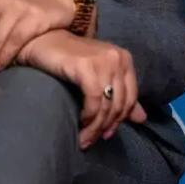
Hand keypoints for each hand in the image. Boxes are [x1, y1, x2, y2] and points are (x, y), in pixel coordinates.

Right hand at [16, 30, 145, 148]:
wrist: (42, 42)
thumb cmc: (69, 60)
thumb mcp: (99, 76)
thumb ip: (120, 95)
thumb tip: (142, 119)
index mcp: (124, 59)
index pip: (130, 98)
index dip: (119, 120)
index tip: (106, 134)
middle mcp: (117, 58)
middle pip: (120, 103)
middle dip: (106, 127)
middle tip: (92, 141)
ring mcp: (103, 61)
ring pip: (107, 105)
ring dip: (95, 127)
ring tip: (84, 139)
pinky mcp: (87, 66)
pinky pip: (93, 99)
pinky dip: (88, 115)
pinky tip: (80, 122)